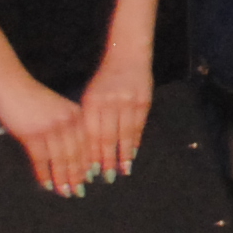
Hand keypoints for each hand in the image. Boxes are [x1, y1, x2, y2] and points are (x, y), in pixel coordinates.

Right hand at [0, 72, 90, 196]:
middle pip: (76, 153)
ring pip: (60, 159)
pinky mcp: (31, 134)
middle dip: (78, 174)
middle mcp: (68, 122)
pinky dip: (44, 174)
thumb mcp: (56, 107)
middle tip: (79, 191)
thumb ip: (65, 124)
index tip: (91, 176)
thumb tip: (70, 150)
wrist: (9, 83)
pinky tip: (46, 184)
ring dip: (62, 178)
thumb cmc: (31, 96)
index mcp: (76, 113)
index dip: (88, 161)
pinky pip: (40, 159)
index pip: (87, 142)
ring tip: (65, 192)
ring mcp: (50, 128)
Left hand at [78, 57, 153, 186]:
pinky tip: (134, 152)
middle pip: (107, 137)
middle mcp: (109, 103)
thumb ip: (89, 118)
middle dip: (106, 159)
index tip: (90, 171)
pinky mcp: (144, 100)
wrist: (129, 55)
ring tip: (124, 170)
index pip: (90, 134)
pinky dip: (136, 140)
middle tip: (106, 177)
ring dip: (124, 154)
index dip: (90, 153)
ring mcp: (128, 101)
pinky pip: (139, 125)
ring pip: (125, 134)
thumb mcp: (91, 95)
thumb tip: (89, 148)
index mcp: (92, 102)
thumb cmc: (106, 78)